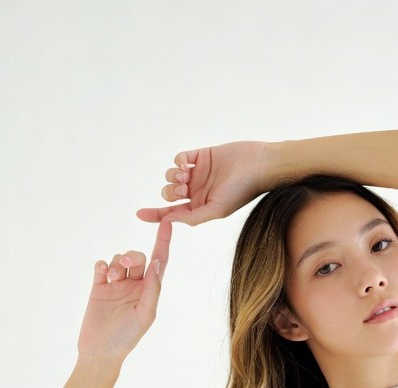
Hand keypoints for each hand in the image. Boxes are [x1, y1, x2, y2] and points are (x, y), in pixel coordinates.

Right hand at [77, 218, 171, 362]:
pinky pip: (101, 266)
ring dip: (116, 262)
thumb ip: (152, 289)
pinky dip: (102, 264)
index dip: (163, 242)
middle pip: (137, 257)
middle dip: (132, 255)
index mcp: (150, 291)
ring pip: (119, 259)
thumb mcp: (145, 314)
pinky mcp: (98, 287)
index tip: (167, 222)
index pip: (159, 261)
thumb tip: (156, 264)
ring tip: (111, 276)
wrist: (100, 352)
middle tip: (126, 263)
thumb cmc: (127, 338)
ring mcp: (116, 286)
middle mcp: (135, 285)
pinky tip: (102, 272)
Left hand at [136, 141, 269, 226]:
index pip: (173, 213)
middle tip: (182, 188)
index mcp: (200, 207)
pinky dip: (178, 160)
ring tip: (186, 174)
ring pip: (172, 175)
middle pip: (169, 194)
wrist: (258, 165)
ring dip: (173, 175)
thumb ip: (193, 217)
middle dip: (170, 192)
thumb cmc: (241, 191)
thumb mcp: (216, 210)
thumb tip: (170, 220)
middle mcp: (197, 192)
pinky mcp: (201, 156)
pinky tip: (186, 163)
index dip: (155, 214)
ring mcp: (198, 173)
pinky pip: (180, 158)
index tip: (139, 214)